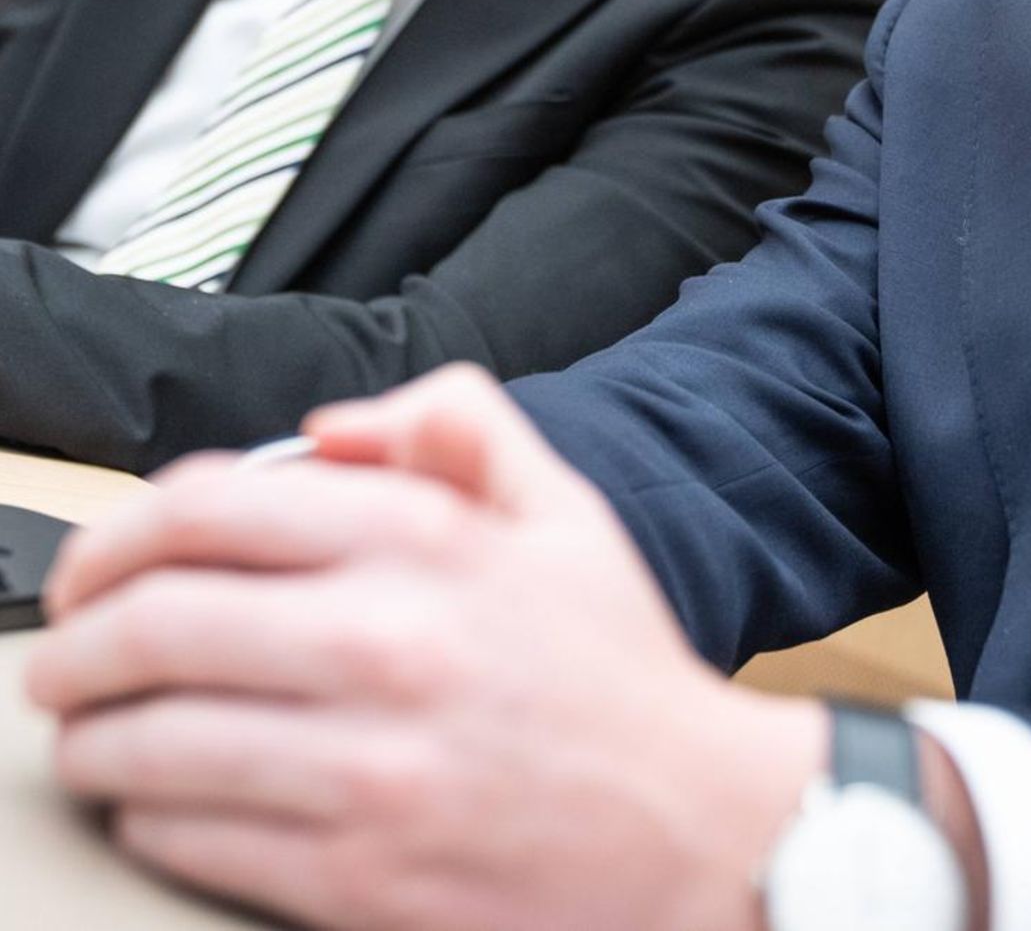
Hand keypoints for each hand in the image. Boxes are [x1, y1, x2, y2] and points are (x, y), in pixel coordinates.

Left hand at [27, 366, 825, 930]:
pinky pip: (194, 837)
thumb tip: (328, 428)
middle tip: (59, 655)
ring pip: (155, 740)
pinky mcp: (356, 877)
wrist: (696, 831)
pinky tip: (154, 797)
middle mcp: (388, 642)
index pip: (213, 508)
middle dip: (76, 639)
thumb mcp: (562, 508)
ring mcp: (368, 768)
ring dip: (90, 734)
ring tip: (85, 731)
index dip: (120, 531)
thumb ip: (458, 425)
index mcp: (428, 541)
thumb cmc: (615, 668)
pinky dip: (147, 812)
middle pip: (158, 622)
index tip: (95, 565)